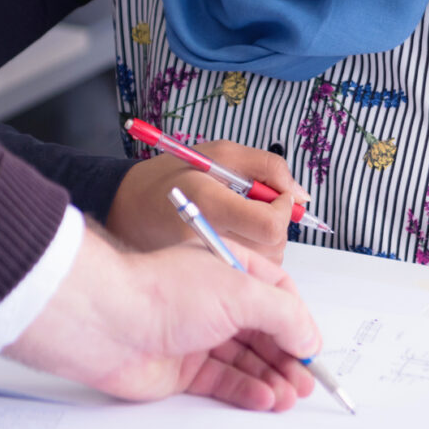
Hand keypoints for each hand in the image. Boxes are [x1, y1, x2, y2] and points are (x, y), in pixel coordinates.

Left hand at [4, 226, 318, 410]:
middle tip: (307, 381)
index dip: (298, 320)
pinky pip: (225, 381)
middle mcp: (214, 299)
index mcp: (229, 268)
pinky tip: (265, 398)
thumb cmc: (163, 293)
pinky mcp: (183, 368)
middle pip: (264, 331)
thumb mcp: (241, 292)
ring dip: (272, 377)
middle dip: (288, 356)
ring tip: (290, 395)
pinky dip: (248, 390)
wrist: (108, 324)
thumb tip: (309, 336)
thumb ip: (284, 315)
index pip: (277, 292)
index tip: (312, 346)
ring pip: (247, 360)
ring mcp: (198, 334)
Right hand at [107, 140, 307, 263]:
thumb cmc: (171, 176)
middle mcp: (208, 238)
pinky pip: (248, 270)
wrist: (127, 208)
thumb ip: (267, 167)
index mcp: (210, 202)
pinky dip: (252, 252)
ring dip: (266, 239)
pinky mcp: (206, 275)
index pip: (270, 224)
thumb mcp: (221, 153)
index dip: (284, 208)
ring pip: (266, 261)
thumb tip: (301, 195)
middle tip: (256, 204)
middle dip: (276, 223)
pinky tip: (232, 235)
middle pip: (273, 246)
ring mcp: (206, 261)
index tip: (277, 196)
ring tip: (239, 219)